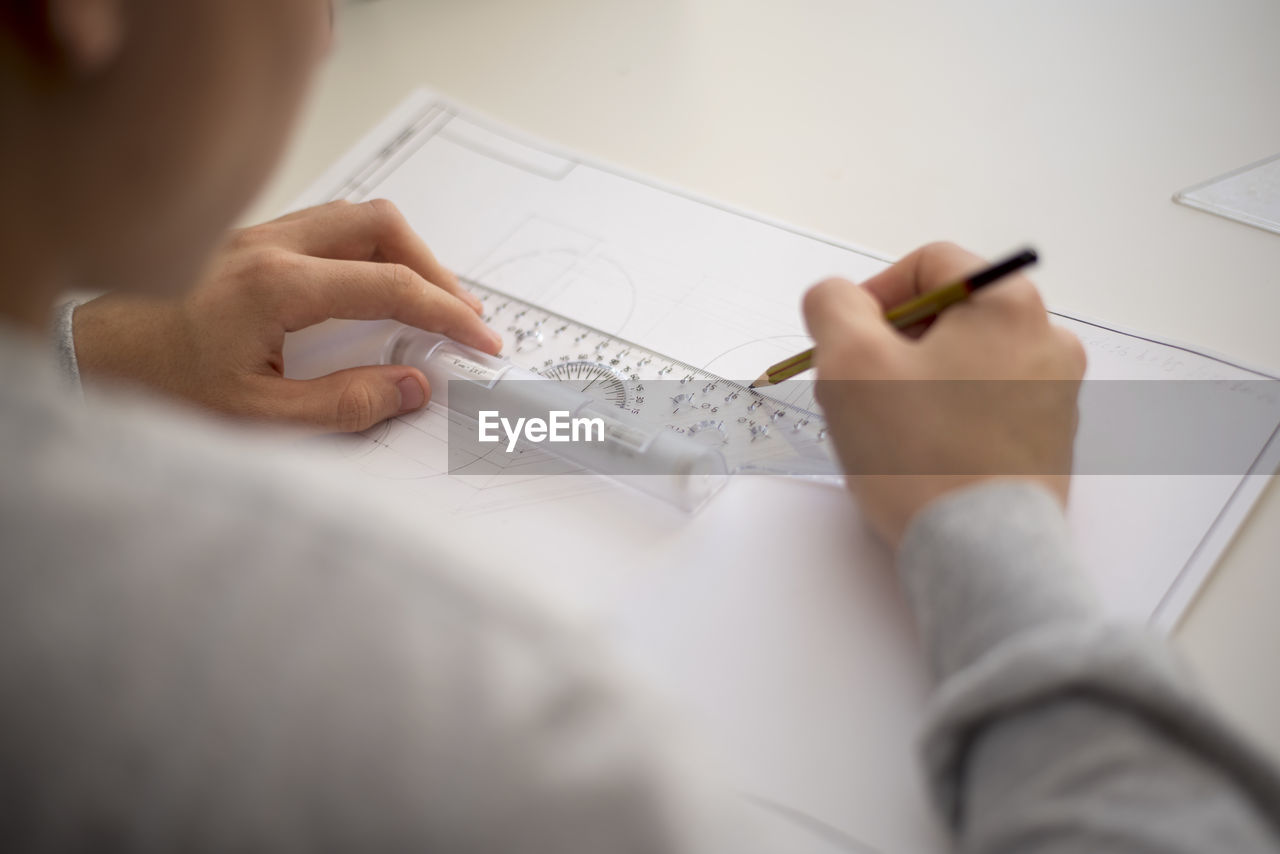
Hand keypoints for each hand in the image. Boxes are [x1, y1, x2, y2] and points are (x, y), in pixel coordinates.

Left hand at [73, 200, 502, 432]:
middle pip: (381, 225)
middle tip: (460, 316)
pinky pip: (326, 226)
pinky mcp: (247, 240)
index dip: (447, 313)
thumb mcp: (257, 418)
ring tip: (427, 301)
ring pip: (355, 217)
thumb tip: (412, 387)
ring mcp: (256, 234)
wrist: (91, 359)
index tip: (480, 339)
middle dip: (433, 268)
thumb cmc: (160, 389)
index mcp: (275, 287)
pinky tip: (372, 287)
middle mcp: (268, 245)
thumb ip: (344, 405)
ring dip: (402, 253)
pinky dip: (367, 249)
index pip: (389, 285)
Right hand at [802, 242, 1086, 546]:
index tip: (845, 341)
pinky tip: (921, 454)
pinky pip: (988, 406)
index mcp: (1009, 304)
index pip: (931, 265)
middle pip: (951, 315)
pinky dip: (949, 416)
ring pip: (967, 362)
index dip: (875, 294)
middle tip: (858, 388)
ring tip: (886, 428)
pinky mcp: (1051, 441)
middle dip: (894, 344)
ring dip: (918, 381)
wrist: (979, 551)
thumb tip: (838, 297)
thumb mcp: (849, 361)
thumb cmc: (917, 451)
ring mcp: (1057, 394)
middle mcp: (1048, 340)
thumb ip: (833, 306)